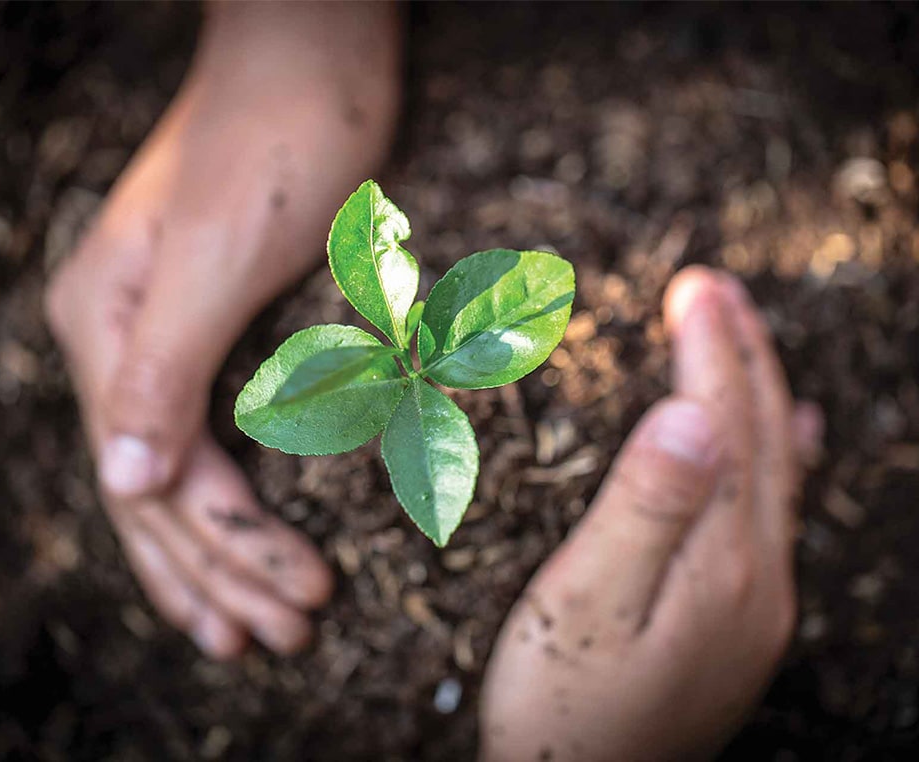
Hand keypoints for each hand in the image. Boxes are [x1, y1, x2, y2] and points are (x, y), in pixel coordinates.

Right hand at [44, 2, 399, 657]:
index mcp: (106, 331)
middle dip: (222, 576)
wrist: (314, 64)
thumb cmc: (279, 143)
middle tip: (285, 641)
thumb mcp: (219, 256)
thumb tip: (121, 487)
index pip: (159, 480)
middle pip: (158, 496)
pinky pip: (206, 437)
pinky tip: (247, 539)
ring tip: (262, 625)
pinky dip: (231, 499)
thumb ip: (162, 370)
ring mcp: (160, 338)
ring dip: (221, 558)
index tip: (300, 605)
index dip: (229, 553)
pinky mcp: (210, 329)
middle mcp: (119, 343)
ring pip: (178, 477)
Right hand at [479, 267, 821, 759]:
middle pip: (763, 440)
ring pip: (775, 472)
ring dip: (760, 396)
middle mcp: (757, 576)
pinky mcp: (739, 621)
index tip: (693, 286)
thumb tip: (693, 413)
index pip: (726, 426)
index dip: (710, 352)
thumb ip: (645, 508)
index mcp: (722, 559)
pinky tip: (786, 442)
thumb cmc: (564, 704)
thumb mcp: (589, 604)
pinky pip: (773, 511)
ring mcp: (756, 602)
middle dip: (741, 356)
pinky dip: (778, 458)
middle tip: (712, 287)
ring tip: (747, 339)